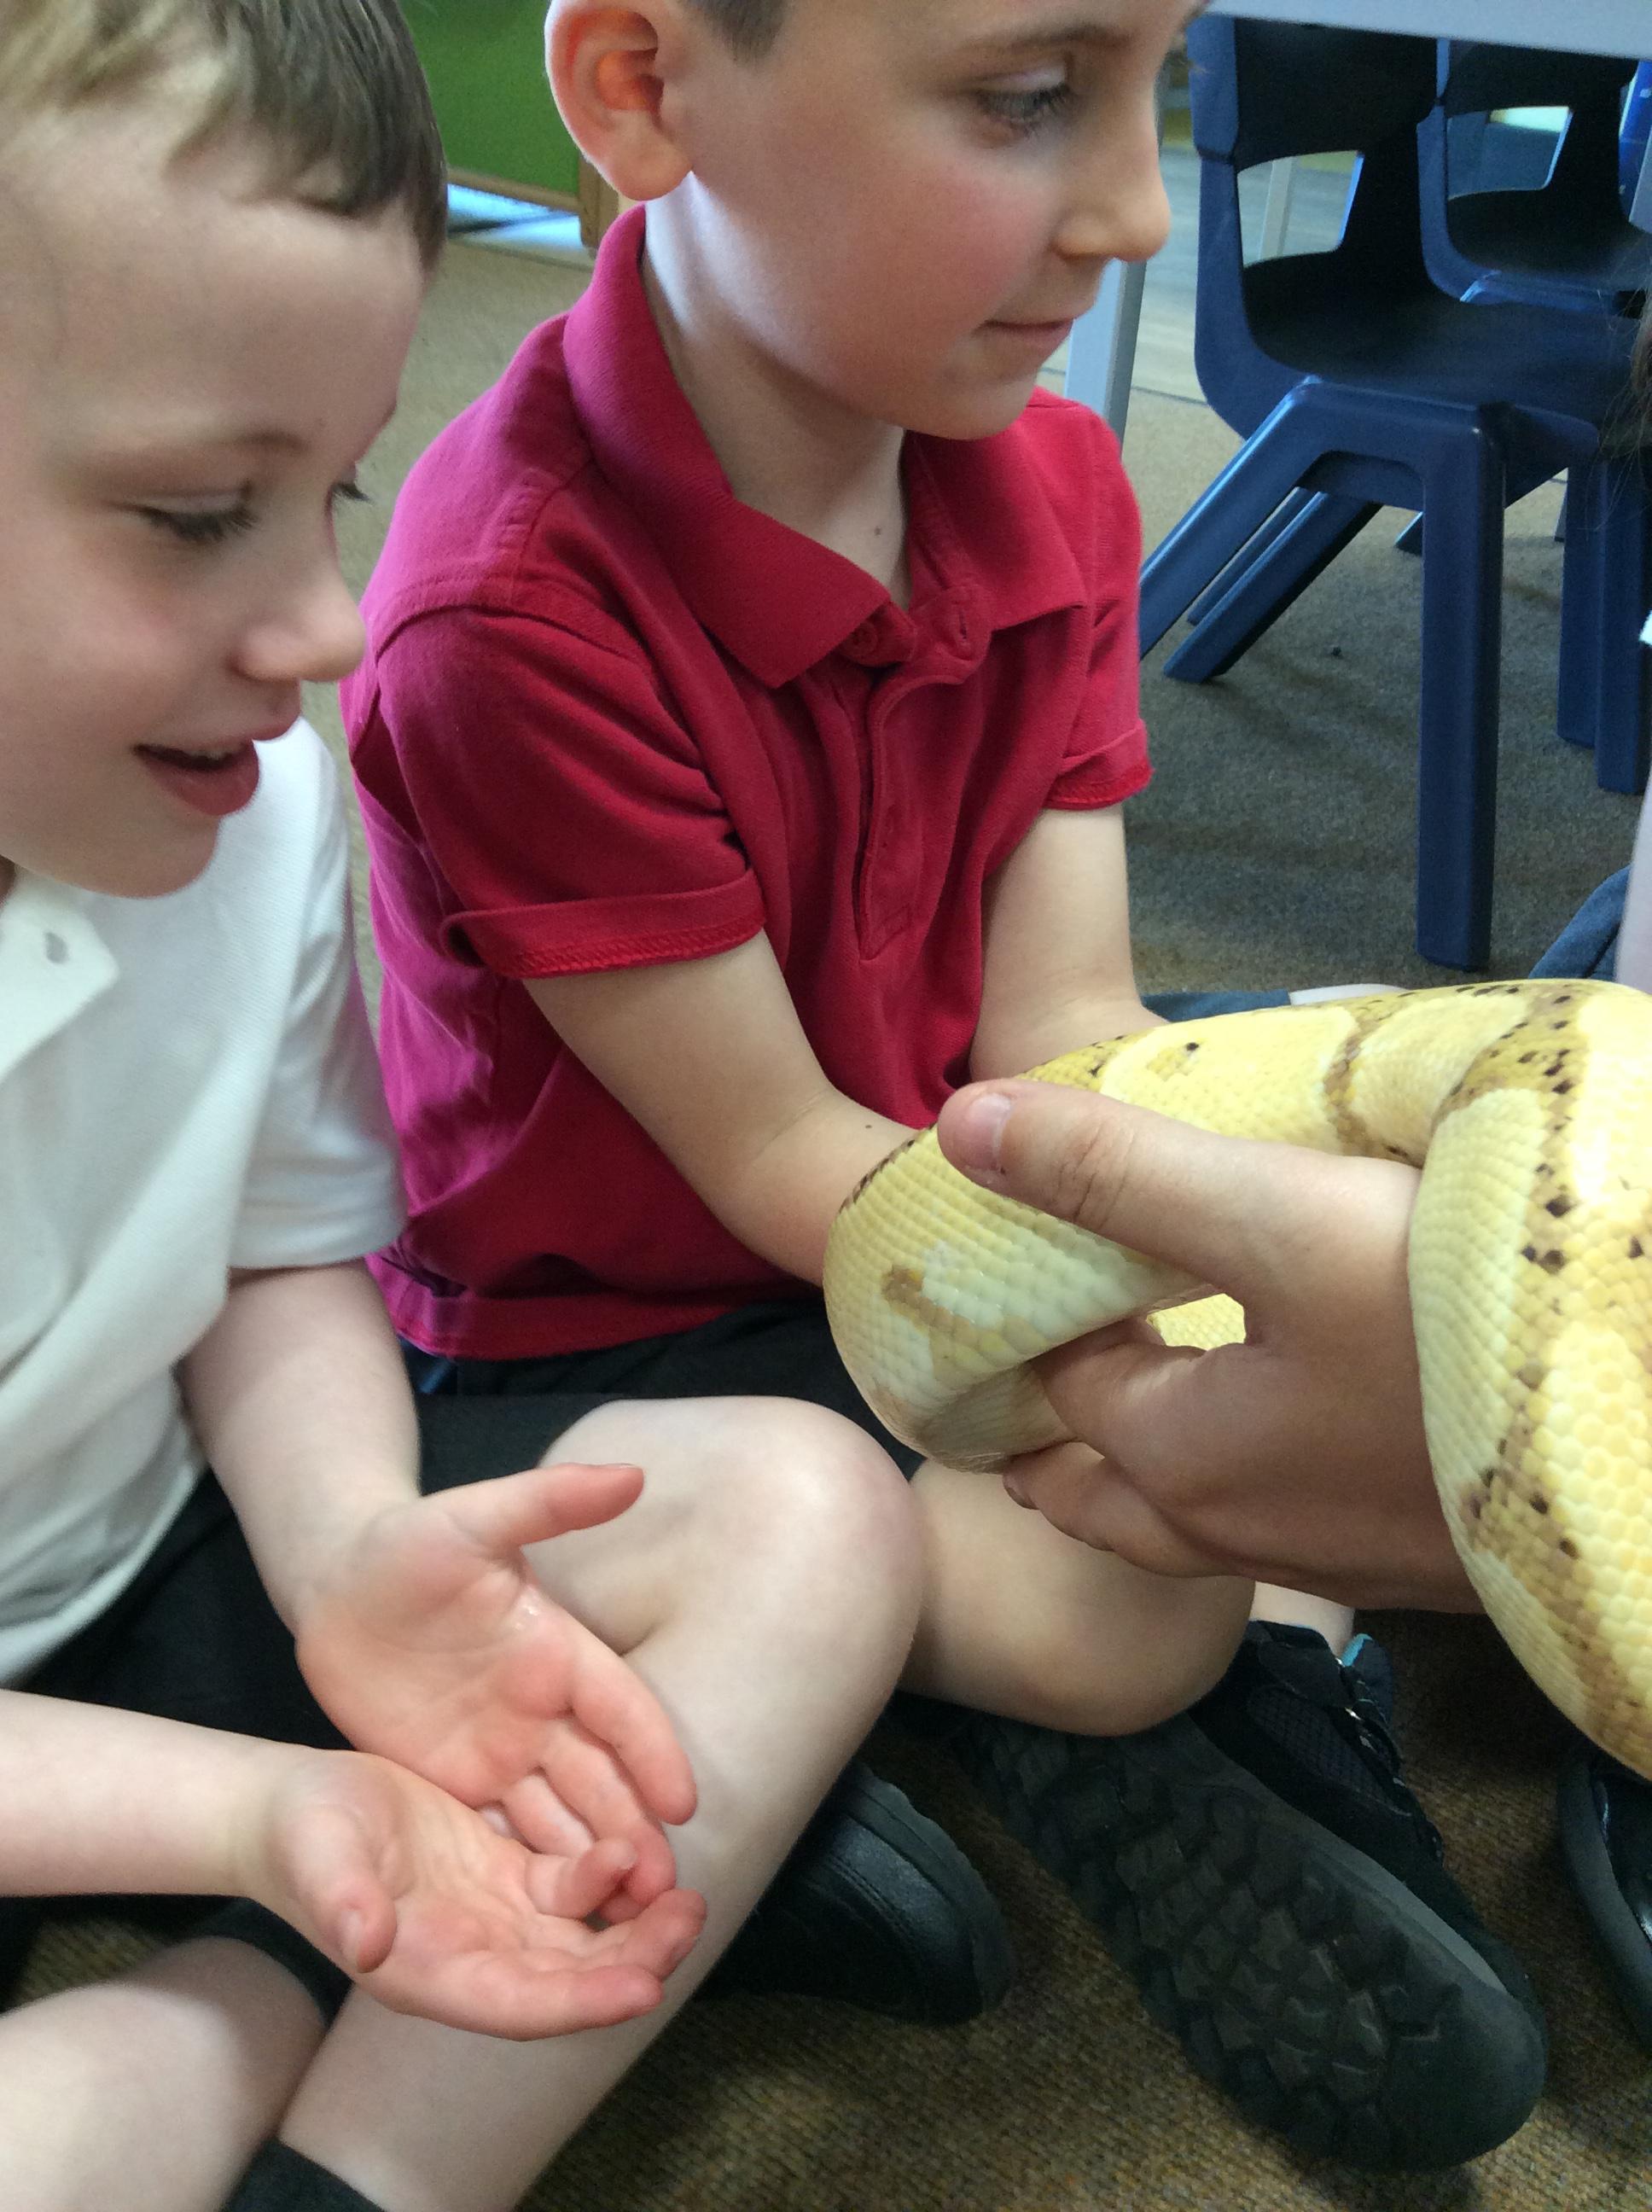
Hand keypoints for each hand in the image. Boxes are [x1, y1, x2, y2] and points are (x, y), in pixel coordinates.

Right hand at [253, 1746, 705, 2038]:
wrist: (292, 1811)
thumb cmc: (298, 1838)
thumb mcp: (316, 1858)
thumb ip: (342, 1902)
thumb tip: (367, 1945)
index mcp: (430, 1971)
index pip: (519, 2004)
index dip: (581, 2002)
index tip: (642, 1990)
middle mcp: (472, 1956)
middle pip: (568, 1980)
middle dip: (632, 1961)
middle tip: (687, 1921)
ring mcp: (493, 1916)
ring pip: (581, 1939)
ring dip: (635, 1928)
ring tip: (685, 1897)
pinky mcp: (504, 1873)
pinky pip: (571, 1888)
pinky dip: (608, 1877)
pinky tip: (636, 1848)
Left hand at [296, 1463, 695, 1915]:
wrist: (337, 1584)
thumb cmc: (406, 1543)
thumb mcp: (472, 1517)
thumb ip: (549, 1499)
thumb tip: (634, 1473)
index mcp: (558, 1649)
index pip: (621, 1707)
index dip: (653, 1753)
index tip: (684, 1803)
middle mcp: (543, 1709)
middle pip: (603, 1777)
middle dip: (637, 1830)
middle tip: (667, 1893)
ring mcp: (503, 1750)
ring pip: (562, 1815)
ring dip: (595, 1863)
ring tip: (625, 1921)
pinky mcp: (460, 1782)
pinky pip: (506, 1833)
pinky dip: (535, 1872)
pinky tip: (554, 1922)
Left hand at [936, 1081, 1476, 1610]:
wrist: (1648, 1446)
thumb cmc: (1458, 1324)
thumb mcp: (1278, 1216)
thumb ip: (1118, 1173)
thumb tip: (961, 1128)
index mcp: (1182, 1455)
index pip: (1060, 1387)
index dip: (1024, 1322)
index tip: (1006, 1269)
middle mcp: (1244, 1533)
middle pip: (1104, 1498)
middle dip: (1053, 1443)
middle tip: (1021, 1381)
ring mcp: (1342, 1562)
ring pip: (1195, 1528)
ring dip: (1144, 1475)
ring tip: (1136, 1405)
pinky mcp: (1425, 1562)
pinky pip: (1286, 1532)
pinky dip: (1244, 1485)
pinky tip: (1290, 1436)